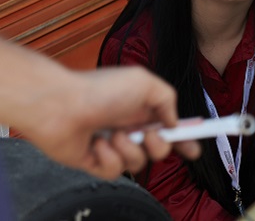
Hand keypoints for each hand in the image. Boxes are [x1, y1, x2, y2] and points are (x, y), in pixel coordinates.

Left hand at [24, 67, 201, 179]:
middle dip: (159, 145)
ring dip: (129, 149)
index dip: (185, 138)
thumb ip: (167, 99)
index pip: (170, 125)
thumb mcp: (144, 82)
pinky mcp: (96, 162)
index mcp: (142, 107)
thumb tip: (173, 122)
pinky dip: (108, 158)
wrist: (59, 106)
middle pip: (160, 149)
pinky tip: (96, 144)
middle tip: (147, 134)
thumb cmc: (99, 90)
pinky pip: (115, 172)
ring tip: (112, 134)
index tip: (194, 148)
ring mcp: (113, 145)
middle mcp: (129, 125)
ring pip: (139, 162)